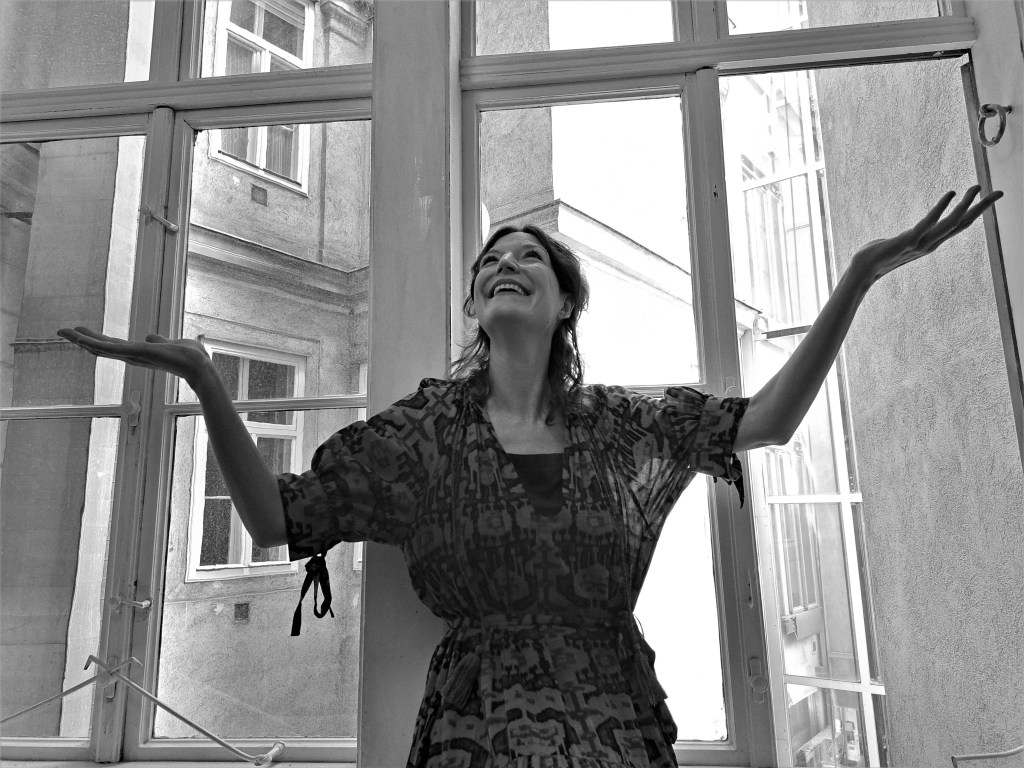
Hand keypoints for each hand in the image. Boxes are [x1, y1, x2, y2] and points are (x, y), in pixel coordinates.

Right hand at [56, 326, 211, 385]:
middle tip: (62, 331)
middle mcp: (133, 357)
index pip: (113, 346)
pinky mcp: (137, 353)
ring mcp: (134, 356)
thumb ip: (159, 341)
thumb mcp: (170, 344)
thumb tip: (150, 336)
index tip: (81, 333)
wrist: (199, 366)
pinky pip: (112, 349)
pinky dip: (96, 343)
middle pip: (102, 348)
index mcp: (139, 354)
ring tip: (64, 331)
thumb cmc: (190, 357)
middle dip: (82, 339)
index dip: (96, 340)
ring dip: (82, 339)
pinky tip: (82, 339)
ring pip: (102, 348)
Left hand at [852, 185, 1002, 283]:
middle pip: (962, 224)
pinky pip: (928, 222)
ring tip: (975, 188)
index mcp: (931, 243)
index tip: (990, 198)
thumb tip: (917, 231)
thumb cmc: (879, 254)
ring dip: (965, 205)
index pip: (959, 227)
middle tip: (1000, 192)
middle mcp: (931, 244)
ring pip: (950, 223)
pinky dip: (940, 208)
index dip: (977, 213)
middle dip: (982, 208)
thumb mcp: (903, 243)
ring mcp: (921, 244)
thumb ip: (914, 236)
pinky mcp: (908, 240)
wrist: (863, 268)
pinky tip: (950, 194)